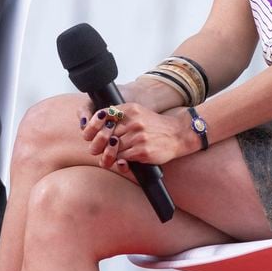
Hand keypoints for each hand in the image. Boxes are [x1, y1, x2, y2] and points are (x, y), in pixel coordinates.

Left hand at [81, 103, 197, 172]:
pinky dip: (120, 161)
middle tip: (100, 149)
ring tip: (111, 157)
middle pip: (105, 135)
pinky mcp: (141, 151)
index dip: (95, 128)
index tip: (94, 135)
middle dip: (101, 144)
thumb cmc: (155, 126)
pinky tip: (124, 160)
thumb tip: (97, 126)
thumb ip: (119, 116)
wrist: (177, 134)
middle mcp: (133, 121)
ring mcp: (138, 137)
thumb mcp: (138, 113)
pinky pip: (121, 158)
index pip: (103, 117)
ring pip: (112, 148)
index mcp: (130, 109)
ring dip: (109, 155)